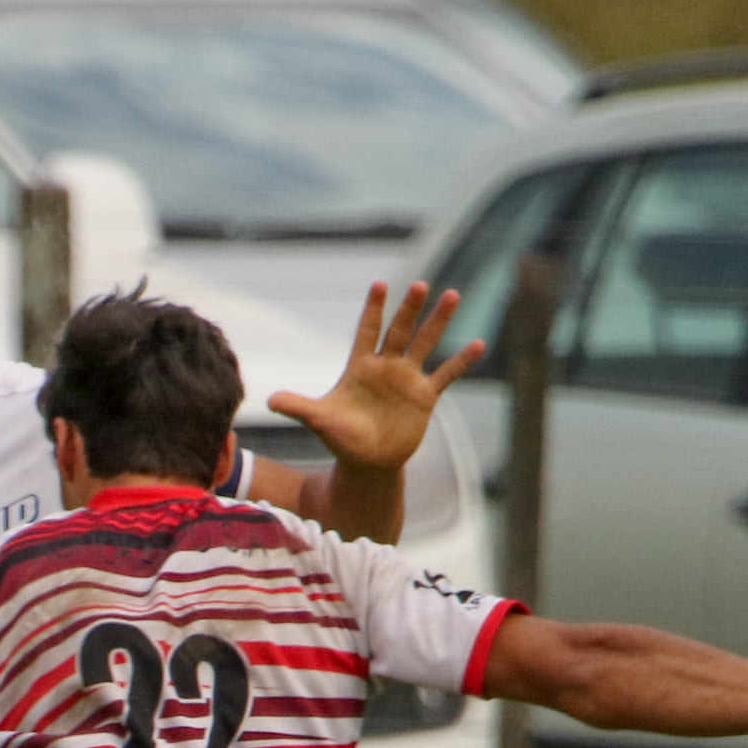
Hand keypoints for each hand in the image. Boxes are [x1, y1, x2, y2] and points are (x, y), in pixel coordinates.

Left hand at [266, 280, 486, 472]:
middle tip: (419, 285)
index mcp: (360, 367)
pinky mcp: (424, 397)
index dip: (373, 310)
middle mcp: (386, 367)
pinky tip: (478, 344)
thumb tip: (269, 400)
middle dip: (409, 309)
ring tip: (452, 295)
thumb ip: (298, 407)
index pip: (367, 331)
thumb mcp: (320, 420)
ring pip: (426, 343)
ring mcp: (407, 379)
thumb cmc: (341, 438)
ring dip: (438, 321)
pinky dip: (461, 361)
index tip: (379, 285)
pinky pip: (446, 375)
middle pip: (400, 331)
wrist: (367, 462)